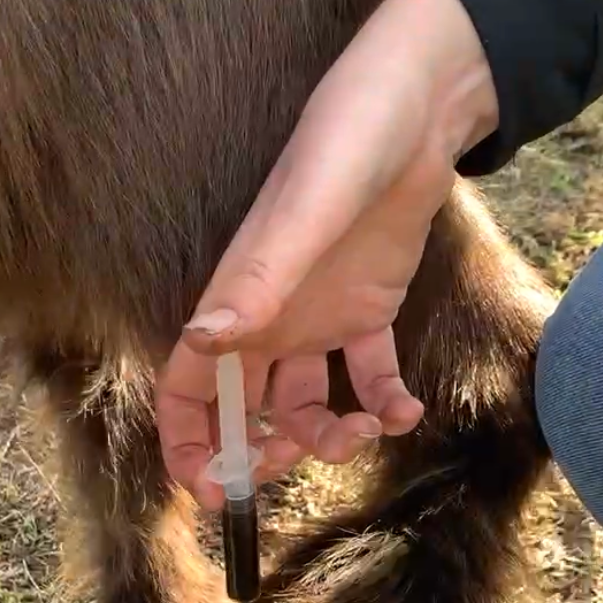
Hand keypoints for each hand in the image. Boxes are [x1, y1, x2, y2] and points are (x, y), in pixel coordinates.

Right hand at [156, 0, 499, 509]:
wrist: (416, 110)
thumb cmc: (346, 144)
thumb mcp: (302, 211)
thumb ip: (257, 280)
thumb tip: (201, 341)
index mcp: (235, 303)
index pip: (186, 389)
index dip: (187, 445)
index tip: (209, 492)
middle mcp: (268, 321)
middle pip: (242, 412)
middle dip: (259, 453)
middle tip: (293, 463)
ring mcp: (317, 320)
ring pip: (303, 405)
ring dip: (327, 437)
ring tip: (366, 431)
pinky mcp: (366, 313)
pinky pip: (366, 377)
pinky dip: (383, 404)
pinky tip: (405, 410)